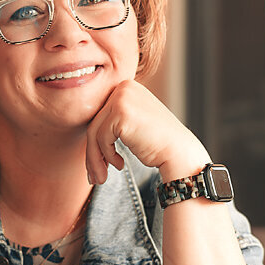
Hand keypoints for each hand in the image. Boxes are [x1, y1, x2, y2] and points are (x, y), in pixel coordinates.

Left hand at [85, 80, 207, 184]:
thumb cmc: (158, 143)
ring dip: (95, 158)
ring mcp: (122, 98)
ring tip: (100, 178)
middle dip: (92, 152)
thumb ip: (112, 121)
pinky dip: (107, 155)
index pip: (101, 115)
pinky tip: (119, 165)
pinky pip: (101, 138)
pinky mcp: (120, 112)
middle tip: (95, 175)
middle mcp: (124, 87)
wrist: (179, 152)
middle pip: (95, 123)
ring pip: (94, 132)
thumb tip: (85, 135)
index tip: (98, 162)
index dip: (96, 141)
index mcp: (127, 87)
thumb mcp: (133, 124)